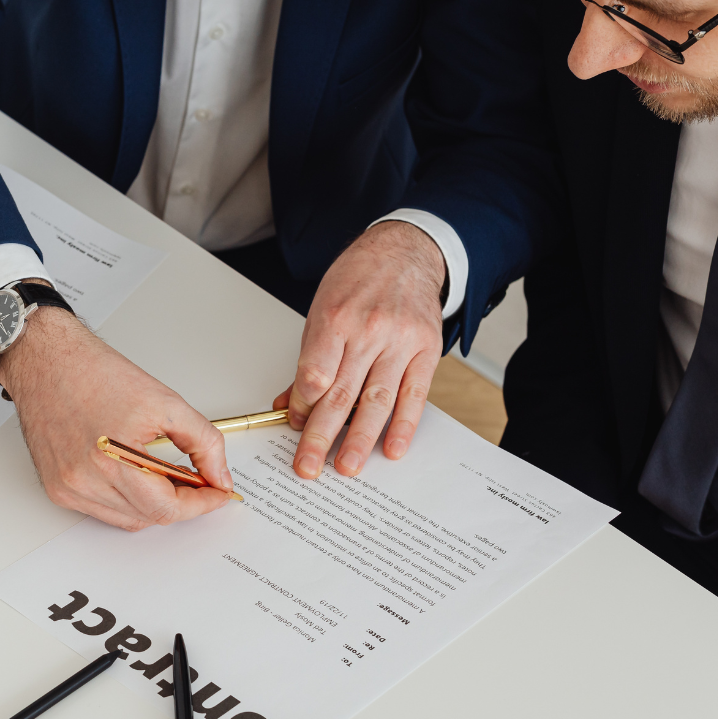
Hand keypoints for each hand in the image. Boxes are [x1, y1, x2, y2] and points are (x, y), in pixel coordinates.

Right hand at [0, 308, 233, 530]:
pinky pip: (102, 511)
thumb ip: (203, 442)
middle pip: (150, 517)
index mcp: (113, 458)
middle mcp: (85, 480)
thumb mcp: (165, 401)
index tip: (216, 493)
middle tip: (196, 480)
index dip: (200, 504)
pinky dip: (125, 500)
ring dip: (152, 504)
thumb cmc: (95, 373)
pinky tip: (132, 474)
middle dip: (181, 502)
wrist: (46, 360)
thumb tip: (219, 476)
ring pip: (128, 519)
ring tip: (162, 473)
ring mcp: (68, 488)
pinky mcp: (56, 488)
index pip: (167, 507)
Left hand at [282, 221, 444, 479]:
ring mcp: (401, 341)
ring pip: (377, 399)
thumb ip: (309, 360)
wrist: (404, 251)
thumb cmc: (357, 279)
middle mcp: (368, 331)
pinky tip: (393, 448)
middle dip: (321, 436)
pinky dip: (404, 425)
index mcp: (335, 319)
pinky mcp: (427, 350)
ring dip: (360, 439)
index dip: (303, 406)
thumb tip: (290, 404)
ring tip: (347, 467)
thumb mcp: (322, 310)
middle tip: (308, 467)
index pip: (315, 375)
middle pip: (341, 394)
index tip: (295, 426)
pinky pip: (414, 394)